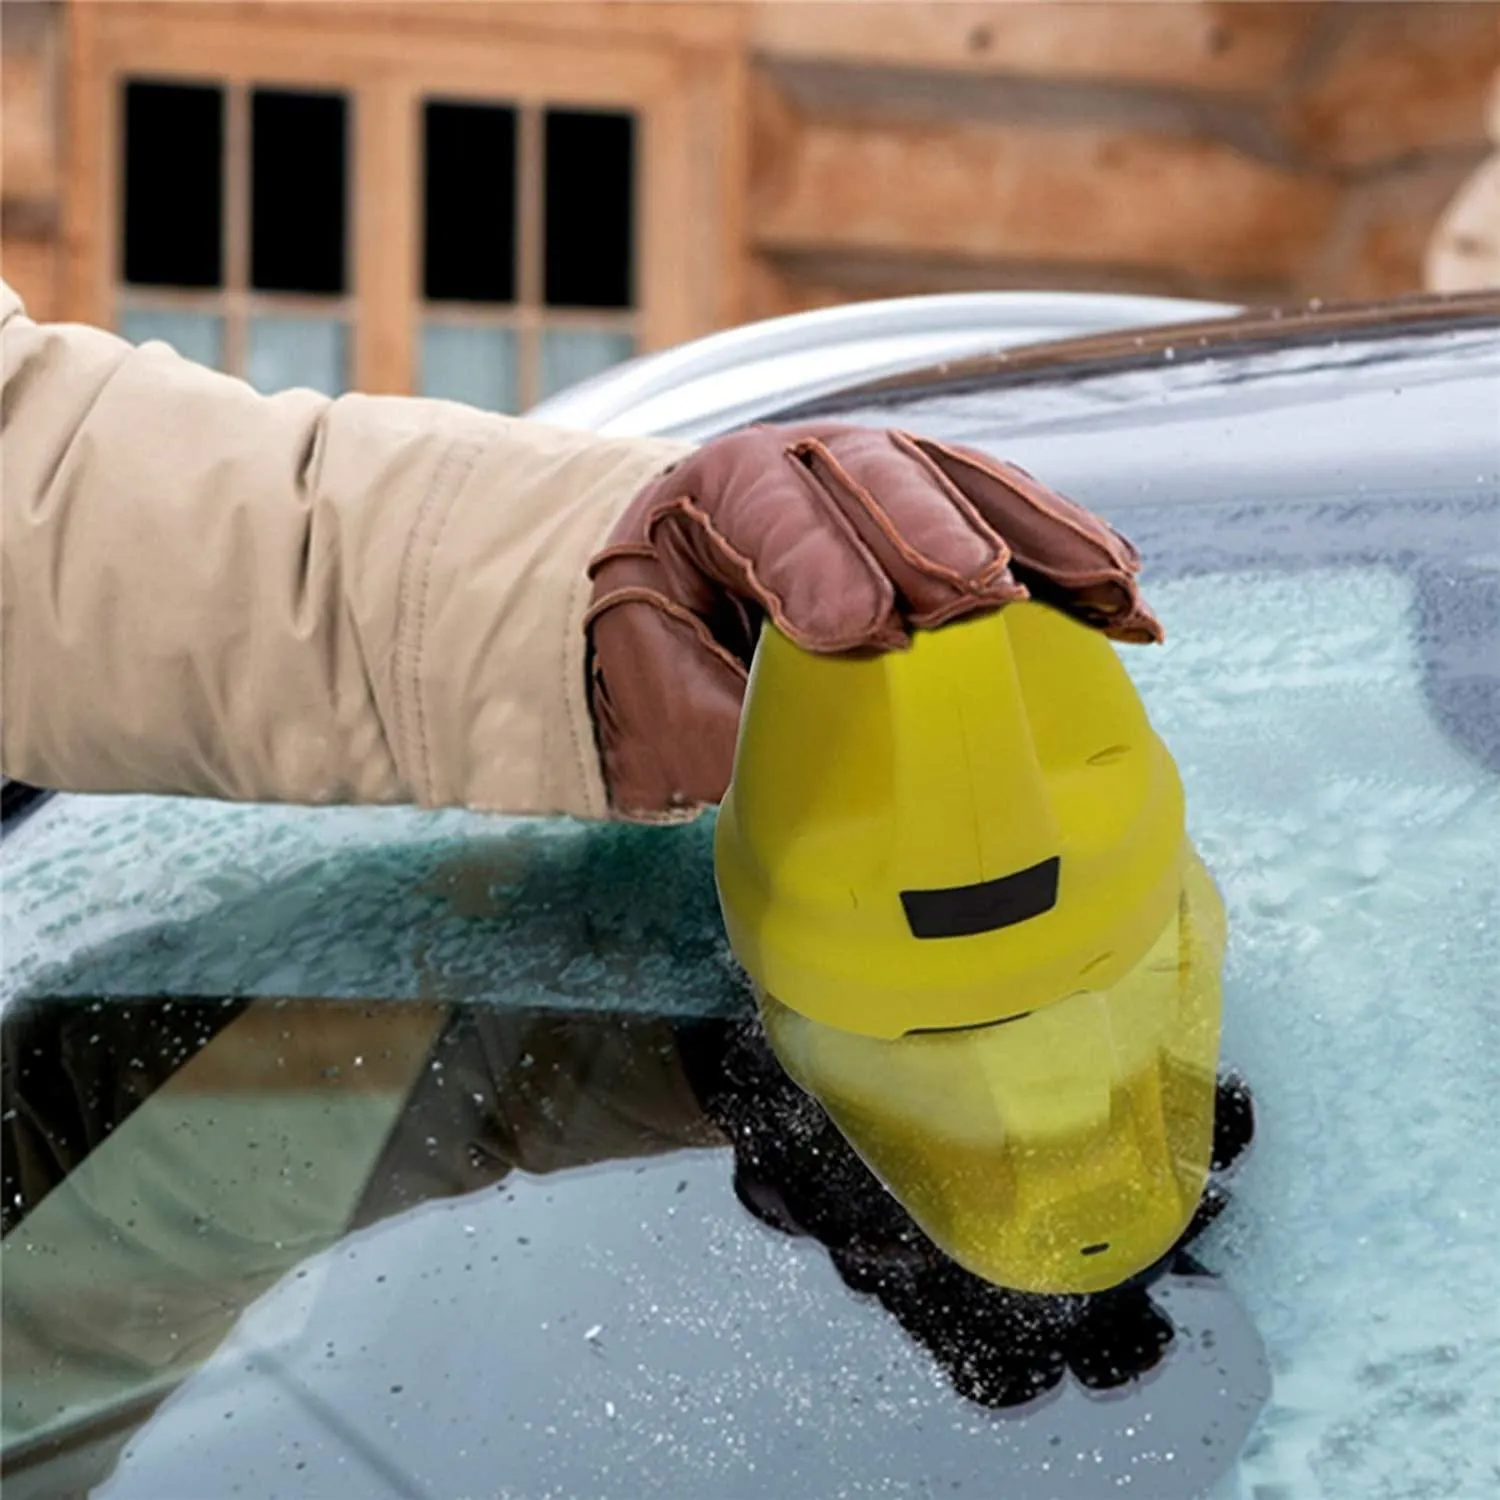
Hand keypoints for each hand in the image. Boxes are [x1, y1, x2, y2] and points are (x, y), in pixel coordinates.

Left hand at [585, 422, 1160, 816]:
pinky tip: (1121, 595)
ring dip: (1038, 536)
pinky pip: (1010, 515)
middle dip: (933, 535)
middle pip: (879, 478)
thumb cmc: (664, 641)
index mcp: (719, 491)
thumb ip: (689, 715)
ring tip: (1106, 587)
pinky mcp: (943, 506)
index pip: (769, 510)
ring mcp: (883, 474)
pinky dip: (1067, 555)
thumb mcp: (642, 683)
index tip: (862, 628)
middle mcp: (808, 458)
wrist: (686, 595)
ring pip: (964, 484)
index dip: (816, 564)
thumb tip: (756, 765)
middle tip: (980, 595)